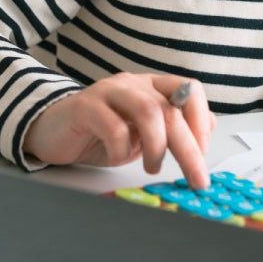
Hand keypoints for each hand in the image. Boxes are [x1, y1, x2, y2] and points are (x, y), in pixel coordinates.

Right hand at [22, 72, 216, 188]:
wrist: (53, 131)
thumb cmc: (99, 134)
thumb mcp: (143, 134)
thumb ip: (171, 127)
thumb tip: (209, 126)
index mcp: (150, 86)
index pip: (188, 91)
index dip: (201, 120)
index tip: (203, 152)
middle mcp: (132, 84)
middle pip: (171, 110)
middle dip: (189, 148)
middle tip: (197, 177)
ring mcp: (108, 92)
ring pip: (148, 112)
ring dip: (157, 147)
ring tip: (153, 167)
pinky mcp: (85, 106)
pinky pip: (114, 127)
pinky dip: (122, 149)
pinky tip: (117, 157)